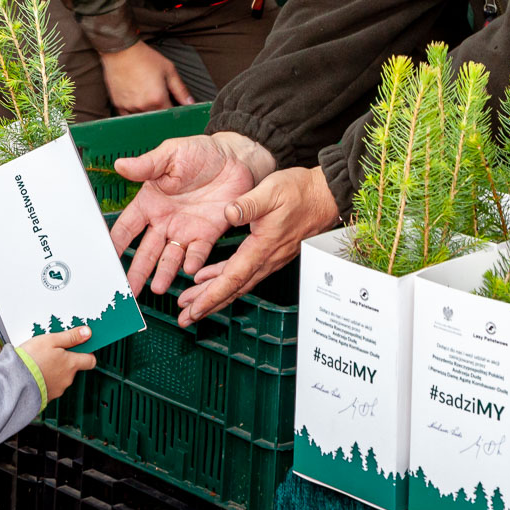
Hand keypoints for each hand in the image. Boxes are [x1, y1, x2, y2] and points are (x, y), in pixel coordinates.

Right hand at [18, 325, 96, 400]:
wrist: (13, 382)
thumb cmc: (30, 360)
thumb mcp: (51, 340)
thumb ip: (71, 336)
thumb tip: (87, 333)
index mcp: (71, 364)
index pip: (90, 360)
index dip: (87, 353)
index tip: (80, 346)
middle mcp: (67, 379)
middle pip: (73, 368)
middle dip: (65, 360)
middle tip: (51, 352)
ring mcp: (57, 389)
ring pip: (61, 377)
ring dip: (54, 370)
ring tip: (39, 363)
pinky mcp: (46, 397)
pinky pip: (50, 387)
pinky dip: (45, 380)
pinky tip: (35, 374)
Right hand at [101, 42, 192, 113]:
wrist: (121, 50)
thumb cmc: (145, 58)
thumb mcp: (169, 70)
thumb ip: (180, 89)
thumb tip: (190, 103)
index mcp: (157, 99)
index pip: (170, 114)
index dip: (174, 110)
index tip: (173, 104)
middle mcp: (143, 106)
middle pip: (157, 118)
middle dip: (161, 110)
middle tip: (158, 95)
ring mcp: (129, 107)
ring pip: (143, 117)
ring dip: (148, 111)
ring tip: (146, 94)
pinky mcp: (118, 104)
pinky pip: (129, 116)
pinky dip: (134, 111)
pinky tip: (137, 99)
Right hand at [109, 132, 274, 296]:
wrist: (235, 158)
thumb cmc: (201, 152)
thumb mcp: (170, 154)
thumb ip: (146, 165)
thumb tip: (119, 165)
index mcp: (151, 202)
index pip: (127, 228)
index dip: (116, 244)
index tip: (105, 261)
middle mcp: (165, 221)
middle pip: (146, 251)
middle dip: (136, 271)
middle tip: (126, 291)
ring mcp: (186, 229)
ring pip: (170, 257)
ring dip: (163, 273)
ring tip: (156, 289)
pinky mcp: (208, 233)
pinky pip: (198, 252)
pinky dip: (193, 261)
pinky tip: (188, 270)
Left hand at [176, 166, 338, 325]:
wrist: (326, 195)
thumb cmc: (301, 192)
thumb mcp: (272, 191)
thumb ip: (249, 203)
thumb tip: (228, 212)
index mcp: (262, 247)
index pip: (232, 279)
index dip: (211, 297)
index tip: (193, 310)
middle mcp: (267, 259)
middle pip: (233, 289)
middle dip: (207, 305)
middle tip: (184, 318)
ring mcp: (270, 258)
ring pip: (238, 283)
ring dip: (213, 295)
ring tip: (190, 303)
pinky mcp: (271, 253)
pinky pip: (244, 273)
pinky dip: (224, 279)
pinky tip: (209, 277)